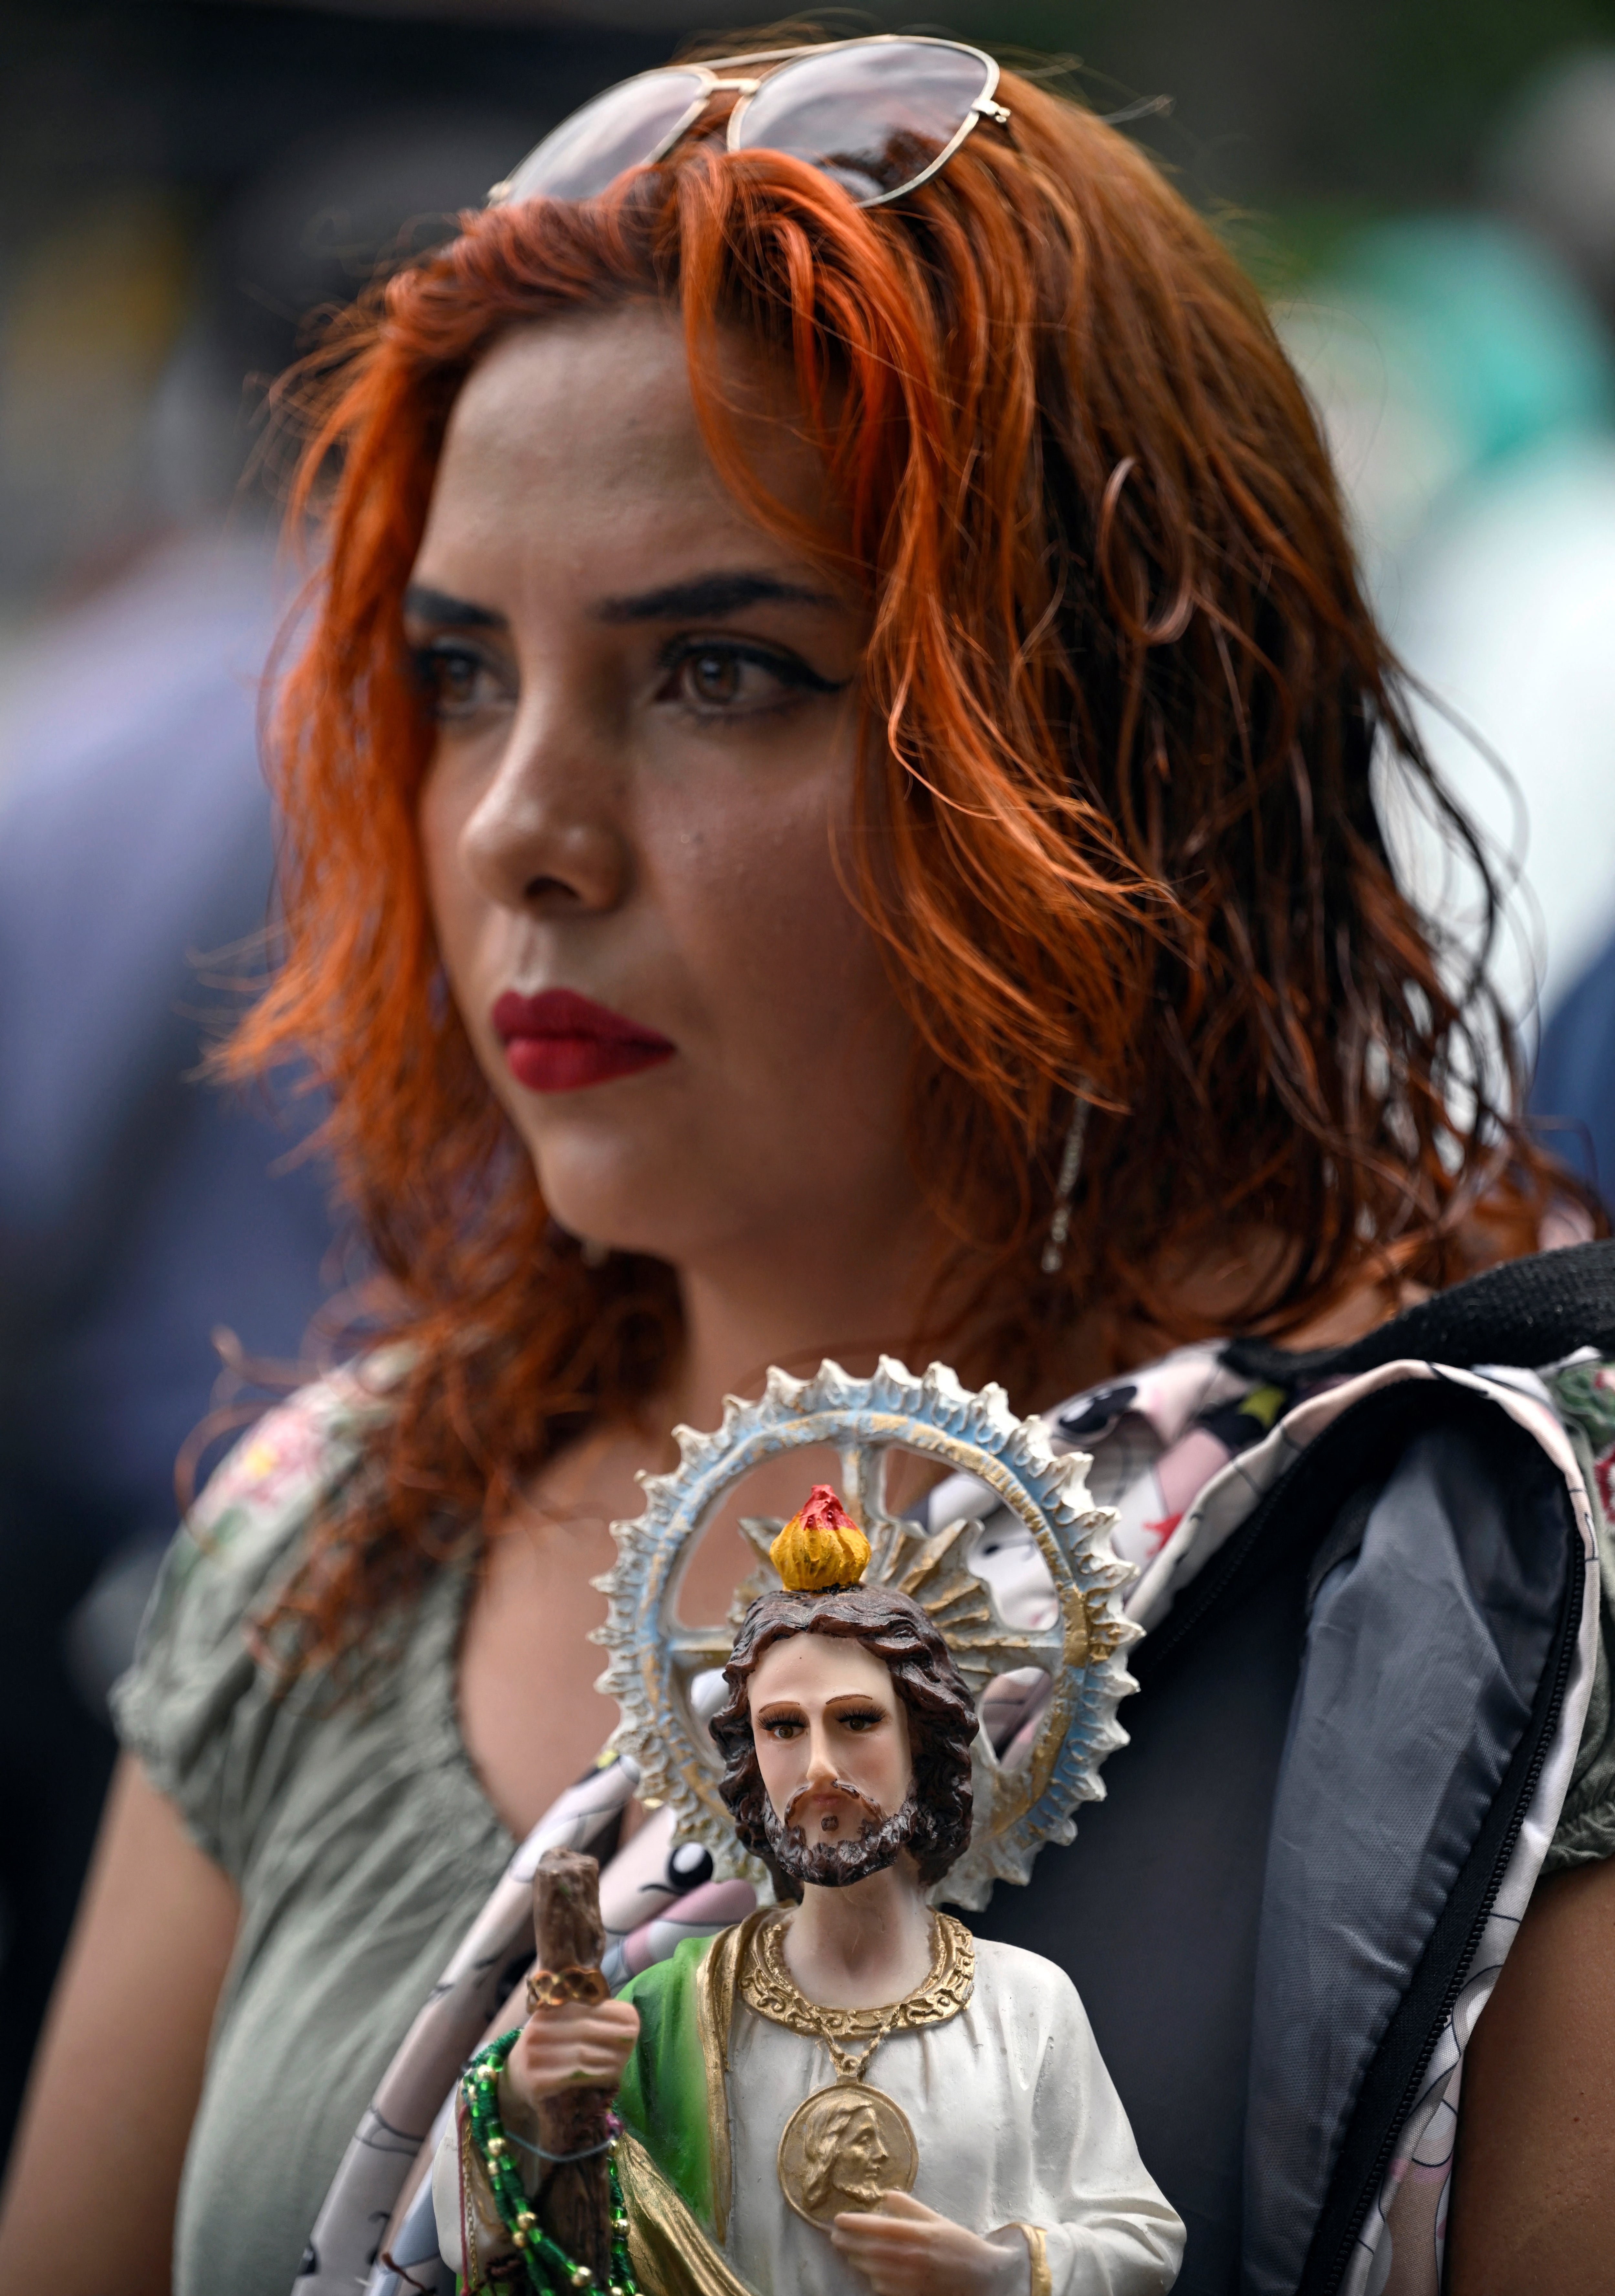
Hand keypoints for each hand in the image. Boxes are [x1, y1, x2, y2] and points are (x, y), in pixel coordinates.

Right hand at [500, 1998, 640, 2120]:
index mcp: (546, 2010)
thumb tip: (628, 2016)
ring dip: (609, 2057)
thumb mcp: (563, 2026)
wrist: (517, 2079)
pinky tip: (611, 2075)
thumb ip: (588, 2017)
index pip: (583, 2008)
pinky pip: (574, 2076)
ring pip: (582, 2053)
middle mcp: (538, 2029)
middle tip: (632, 2040)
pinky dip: (596, 2075)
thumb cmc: (551, 2049)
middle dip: (613, 2035)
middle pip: (585, 2029)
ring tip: (625, 2059)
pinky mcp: (536, 2081)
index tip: (634, 2021)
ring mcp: (534, 2055)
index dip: (611, 2014)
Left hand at [830, 2190, 1028, 2295]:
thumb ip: (911, 2208)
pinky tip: (867, 2272)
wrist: (983, 2276)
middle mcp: (914, 2257)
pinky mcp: (914, 2294)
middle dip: (849, 2243)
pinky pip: (886, 2288)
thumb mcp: (937, 2219)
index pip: (880, 2228)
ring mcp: (913, 2279)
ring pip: (875, 2270)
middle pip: (872, 2250)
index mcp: (919, 2234)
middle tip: (833, 2235)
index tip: (838, 2219)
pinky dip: (873, 2279)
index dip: (856, 2224)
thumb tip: (886, 2195)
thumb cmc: (959, 2244)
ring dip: (857, 2260)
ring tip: (845, 2251)